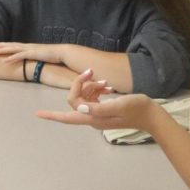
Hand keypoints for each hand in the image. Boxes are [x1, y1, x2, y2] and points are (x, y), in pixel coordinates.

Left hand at [0, 41, 62, 64]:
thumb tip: (32, 59)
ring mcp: (29, 49)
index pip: (14, 45)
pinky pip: (19, 56)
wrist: (62, 52)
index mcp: (28, 47)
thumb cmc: (53, 55)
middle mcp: (27, 46)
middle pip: (10, 45)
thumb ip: (35, 56)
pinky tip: (4, 61)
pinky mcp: (32, 54)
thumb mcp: (41, 55)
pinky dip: (11, 58)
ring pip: (12, 49)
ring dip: (2, 50)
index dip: (4, 44)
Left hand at [37, 70, 156, 130]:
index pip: (68, 116)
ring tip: (106, 82)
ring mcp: (97, 113)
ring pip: (84, 96)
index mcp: (93, 118)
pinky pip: (92, 97)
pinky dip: (97, 89)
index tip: (38, 114)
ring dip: (91, 85)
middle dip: (80, 84)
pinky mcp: (103, 109)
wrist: (151, 115)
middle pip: (75, 100)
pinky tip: (107, 86)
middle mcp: (92, 117)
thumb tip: (79, 108)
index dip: (52, 115)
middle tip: (92, 71)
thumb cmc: (137, 109)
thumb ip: (99, 107)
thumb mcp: (119, 105)